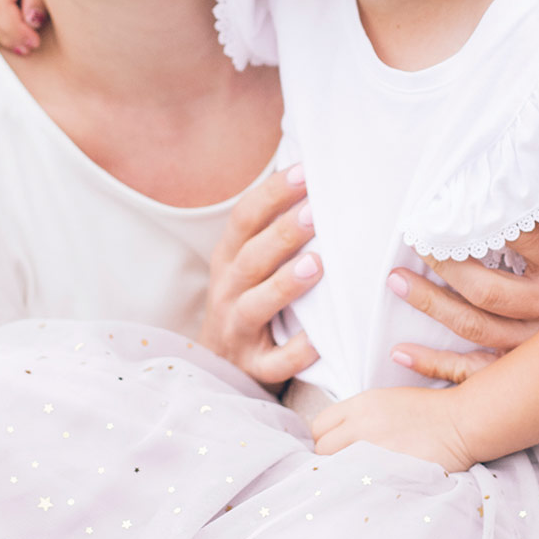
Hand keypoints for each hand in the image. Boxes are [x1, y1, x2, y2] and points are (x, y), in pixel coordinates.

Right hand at [199, 167, 321, 387]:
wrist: (220, 366)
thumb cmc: (248, 299)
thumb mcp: (249, 262)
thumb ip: (272, 227)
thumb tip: (312, 173)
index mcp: (229, 259)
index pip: (245, 219)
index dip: (272, 194)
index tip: (305, 171)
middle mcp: (228, 291)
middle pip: (251, 259)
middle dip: (282, 234)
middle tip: (316, 212)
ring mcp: (238, 330)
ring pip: (255, 306)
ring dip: (284, 286)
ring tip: (315, 265)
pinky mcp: (254, 368)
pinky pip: (273, 363)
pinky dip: (295, 353)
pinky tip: (319, 341)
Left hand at [310, 384, 475, 473]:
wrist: (464, 421)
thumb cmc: (431, 411)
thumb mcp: (388, 400)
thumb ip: (359, 415)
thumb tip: (340, 433)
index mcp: (360, 404)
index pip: (319, 425)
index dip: (326, 438)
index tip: (338, 448)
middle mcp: (361, 425)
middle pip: (322, 449)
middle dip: (331, 459)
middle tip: (348, 466)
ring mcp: (373, 448)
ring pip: (336, 469)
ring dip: (344, 474)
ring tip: (358, 478)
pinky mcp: (386, 469)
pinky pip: (358, 483)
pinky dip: (361, 487)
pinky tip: (370, 488)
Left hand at [385, 222, 538, 383]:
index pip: (522, 236)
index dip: (480, 219)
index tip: (447, 203)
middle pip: (486, 289)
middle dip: (443, 264)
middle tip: (414, 241)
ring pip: (474, 326)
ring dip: (429, 304)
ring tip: (397, 281)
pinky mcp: (528, 374)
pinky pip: (474, 374)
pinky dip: (434, 365)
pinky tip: (401, 353)